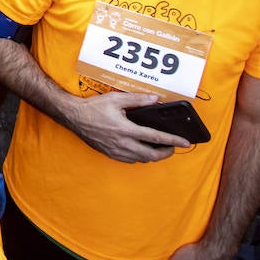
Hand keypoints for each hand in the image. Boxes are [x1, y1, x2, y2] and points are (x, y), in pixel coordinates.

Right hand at [64, 91, 188, 162]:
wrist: (74, 117)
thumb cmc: (93, 107)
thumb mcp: (116, 99)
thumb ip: (138, 99)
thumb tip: (156, 99)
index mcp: (125, 129)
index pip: (156, 138)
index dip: (173, 141)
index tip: (185, 143)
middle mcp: (122, 144)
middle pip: (152, 155)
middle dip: (166, 153)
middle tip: (173, 147)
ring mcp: (116, 151)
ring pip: (142, 160)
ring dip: (153, 155)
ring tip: (159, 147)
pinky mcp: (110, 154)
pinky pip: (131, 160)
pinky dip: (140, 157)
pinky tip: (140, 149)